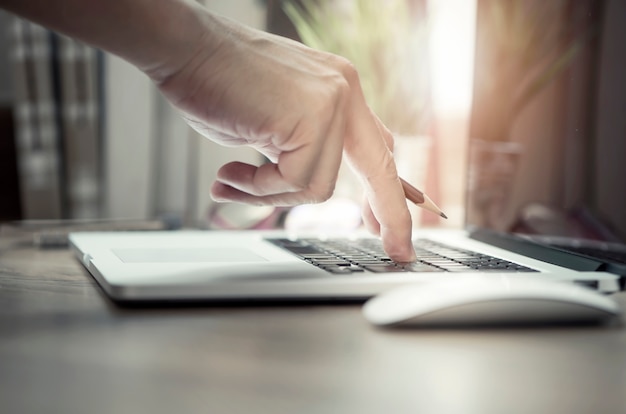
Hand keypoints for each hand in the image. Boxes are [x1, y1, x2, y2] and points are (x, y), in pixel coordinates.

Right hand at [153, 11, 415, 260]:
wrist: (183, 49)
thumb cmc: (218, 84)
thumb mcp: (274, 122)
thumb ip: (301, 148)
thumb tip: (310, 185)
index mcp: (339, 90)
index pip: (377, 147)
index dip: (388, 189)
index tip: (389, 221)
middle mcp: (344, 92)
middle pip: (380, 168)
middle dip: (391, 215)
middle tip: (399, 250)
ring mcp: (332, 102)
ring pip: (319, 186)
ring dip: (269, 193)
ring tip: (232, 179)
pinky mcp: (312, 116)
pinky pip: (293, 181)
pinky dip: (256, 187)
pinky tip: (229, 172)